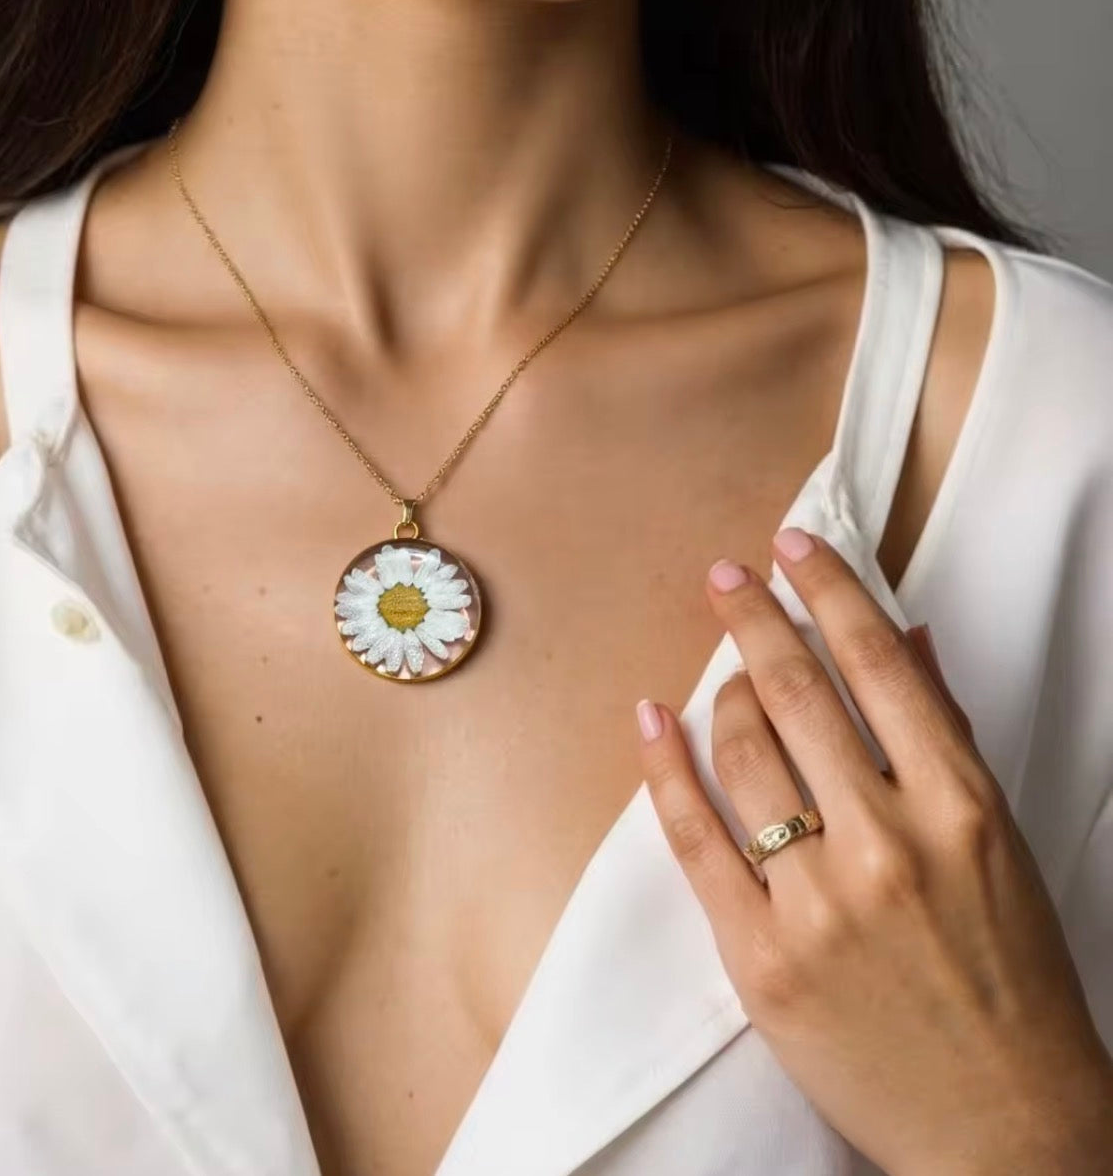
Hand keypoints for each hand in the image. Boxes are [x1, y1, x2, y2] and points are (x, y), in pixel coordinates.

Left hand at [635, 527, 1112, 1175]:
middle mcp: (889, 843)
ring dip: (723, 692)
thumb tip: (904, 636)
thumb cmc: (1011, 980)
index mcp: (961, 807)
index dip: (828, 591)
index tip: (792, 545)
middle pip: (797, 694)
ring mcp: (817, 901)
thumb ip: (945, 736)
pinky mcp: (759, 955)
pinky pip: (693, 837)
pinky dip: (665, 768)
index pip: (878, 664)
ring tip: (725, 671)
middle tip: (724, 577)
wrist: (1002, 1128)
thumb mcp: (1000, 846)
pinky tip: (651, 719)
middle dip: (752, 617)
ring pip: (742, 753)